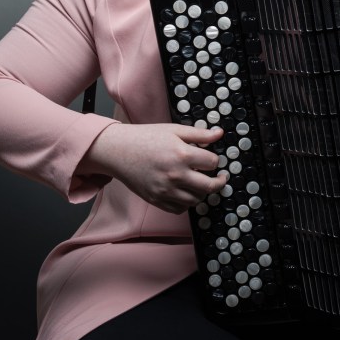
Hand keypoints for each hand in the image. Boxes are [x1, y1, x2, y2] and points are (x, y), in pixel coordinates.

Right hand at [84, 123, 227, 213]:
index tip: (212, 159)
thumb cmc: (146, 138)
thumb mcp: (174, 130)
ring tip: (201, 183)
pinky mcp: (157, 200)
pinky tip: (186, 192)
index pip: (212, 162)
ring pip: (196, 200)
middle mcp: (176, 175)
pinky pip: (180, 209)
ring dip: (203, 193)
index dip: (215, 160)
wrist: (118, 151)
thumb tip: (220, 134)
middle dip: (219, 182)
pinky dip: (187, 203)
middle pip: (209, 186)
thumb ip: (199, 134)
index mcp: (182, 155)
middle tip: (221, 177)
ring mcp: (166, 190)